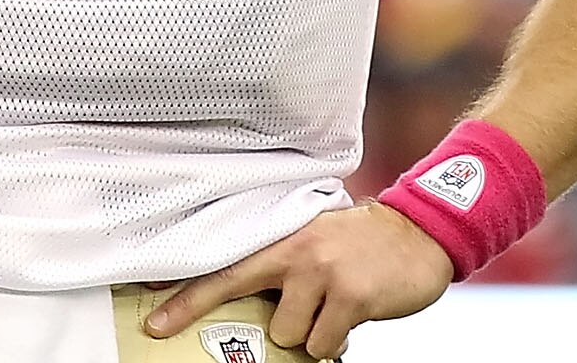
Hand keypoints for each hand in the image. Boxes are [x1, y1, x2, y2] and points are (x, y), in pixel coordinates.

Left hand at [143, 203, 456, 358]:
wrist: (421, 230)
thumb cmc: (363, 243)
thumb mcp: (317, 240)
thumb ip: (284, 264)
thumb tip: (253, 308)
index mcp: (284, 240)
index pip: (225, 273)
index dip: (186, 300)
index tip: (154, 324)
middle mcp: (298, 254)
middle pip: (266, 323)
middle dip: (289, 326)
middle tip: (314, 305)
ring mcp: (324, 275)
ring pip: (293, 338)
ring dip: (316, 333)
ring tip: (339, 304)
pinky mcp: (351, 296)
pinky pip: (325, 346)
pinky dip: (338, 340)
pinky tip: (356, 313)